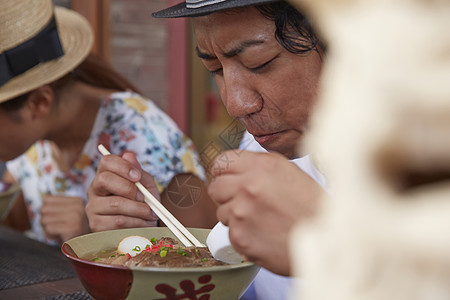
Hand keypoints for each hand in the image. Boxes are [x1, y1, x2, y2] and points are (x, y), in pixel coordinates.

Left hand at [40, 195, 89, 243]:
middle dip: (47, 220)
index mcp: (77, 201)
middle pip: (43, 209)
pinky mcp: (71, 228)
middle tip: (59, 227)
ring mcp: (75, 216)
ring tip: (61, 232)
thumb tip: (40, 205)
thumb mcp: (68, 215)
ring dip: (49, 229)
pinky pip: (49, 229)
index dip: (48, 212)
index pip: (47, 200)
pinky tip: (62, 237)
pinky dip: (51, 235)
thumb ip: (57, 208)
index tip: (59, 220)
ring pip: (44, 219)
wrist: (89, 247)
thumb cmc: (75, 233)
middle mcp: (78, 206)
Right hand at [86, 152, 158, 231]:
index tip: (138, 176)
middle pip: (105, 179)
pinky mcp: (96, 225)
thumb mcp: (146, 185)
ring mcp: (92, 208)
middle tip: (143, 197)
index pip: (106, 161)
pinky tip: (144, 222)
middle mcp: (94, 189)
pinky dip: (136, 222)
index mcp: (105, 175)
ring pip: (115, 204)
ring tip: (151, 213)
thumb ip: (139, 171)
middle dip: (129, 188)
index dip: (123, 166)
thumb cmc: (143, 202)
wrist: (142, 226)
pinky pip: (118, 221)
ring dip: (139, 209)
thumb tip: (129, 155)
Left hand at [208, 150, 321, 274]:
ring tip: (261, 222)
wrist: (328, 241)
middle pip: (215, 188)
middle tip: (244, 204)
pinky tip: (263, 236)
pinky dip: (243, 237)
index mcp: (262, 166)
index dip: (223, 173)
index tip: (227, 180)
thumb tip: (236, 169)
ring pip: (221, 213)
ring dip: (235, 218)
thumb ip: (260, 168)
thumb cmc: (314, 208)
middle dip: (226, 196)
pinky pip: (230, 234)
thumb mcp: (290, 173)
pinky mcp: (240, 237)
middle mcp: (248, 186)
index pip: (221, 162)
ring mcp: (241, 212)